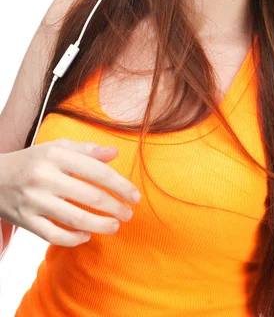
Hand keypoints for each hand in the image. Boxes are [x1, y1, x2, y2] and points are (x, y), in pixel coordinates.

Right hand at [0, 138, 140, 246]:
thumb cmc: (33, 160)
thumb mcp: (58, 147)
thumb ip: (87, 150)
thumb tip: (115, 152)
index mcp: (56, 155)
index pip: (97, 171)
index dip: (120, 185)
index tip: (135, 195)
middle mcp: (45, 177)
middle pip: (90, 196)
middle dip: (115, 207)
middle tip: (129, 214)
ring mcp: (34, 200)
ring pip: (75, 219)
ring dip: (100, 225)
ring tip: (115, 226)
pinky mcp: (25, 220)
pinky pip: (54, 235)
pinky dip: (73, 238)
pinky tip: (86, 236)